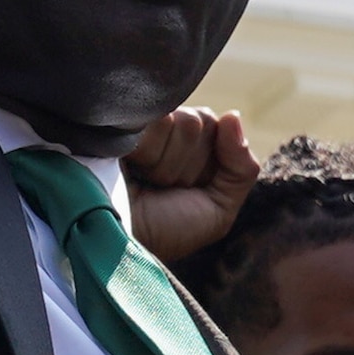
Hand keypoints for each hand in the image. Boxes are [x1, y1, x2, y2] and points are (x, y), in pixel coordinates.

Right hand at [125, 105, 258, 272]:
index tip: (183, 190)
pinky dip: (147, 151)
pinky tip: (127, 166)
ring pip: (181, 121)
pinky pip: (156, 120)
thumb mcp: (217, 212)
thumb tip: (234, 115)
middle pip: (200, 121)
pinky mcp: (118, 121)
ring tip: (142, 180)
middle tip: (159, 186)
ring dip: (164, 162)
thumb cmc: (162, 231)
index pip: (217, 127)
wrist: (113, 239)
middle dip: (186, 164)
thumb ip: (240, 168)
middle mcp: (164, 130)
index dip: (207, 165)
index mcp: (188, 146)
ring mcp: (140, 124)